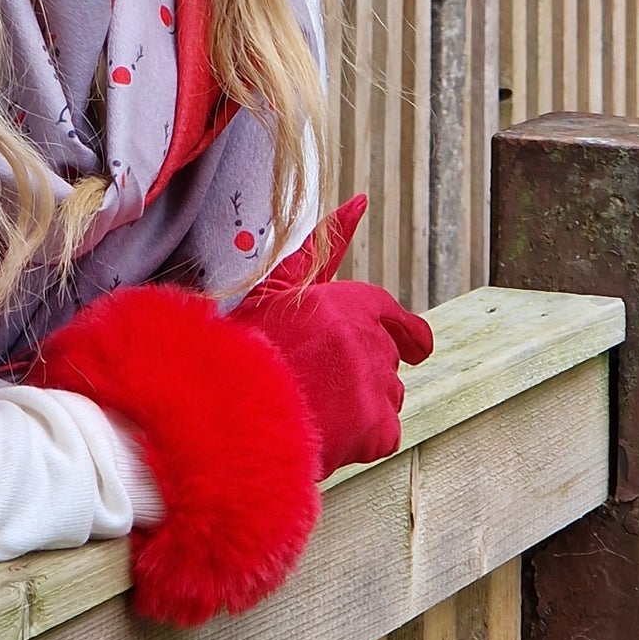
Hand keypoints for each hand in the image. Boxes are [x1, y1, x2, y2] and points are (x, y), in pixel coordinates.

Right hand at [235, 195, 432, 479]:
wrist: (227, 411)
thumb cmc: (244, 345)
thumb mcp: (276, 289)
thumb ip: (323, 248)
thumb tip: (360, 201)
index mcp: (345, 301)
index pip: (394, 315)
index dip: (403, 332)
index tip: (412, 346)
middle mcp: (366, 340)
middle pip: (385, 359)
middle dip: (360, 371)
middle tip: (317, 382)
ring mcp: (374, 385)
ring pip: (387, 396)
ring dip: (361, 404)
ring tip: (313, 406)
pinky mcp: (376, 429)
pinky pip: (385, 434)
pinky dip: (361, 438)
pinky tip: (325, 431)